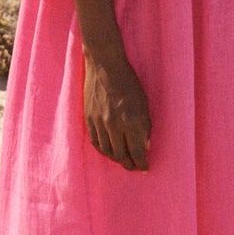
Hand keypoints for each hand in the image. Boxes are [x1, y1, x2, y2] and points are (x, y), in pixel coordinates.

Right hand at [81, 47, 151, 171]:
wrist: (105, 66)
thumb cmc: (129, 83)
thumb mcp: (144, 104)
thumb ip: (145, 127)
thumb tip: (145, 147)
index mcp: (132, 120)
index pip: (137, 152)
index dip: (142, 163)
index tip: (145, 168)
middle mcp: (114, 125)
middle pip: (121, 155)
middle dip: (129, 164)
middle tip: (134, 167)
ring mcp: (99, 123)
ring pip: (107, 151)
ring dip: (116, 159)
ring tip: (123, 160)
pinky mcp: (89, 119)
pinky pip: (95, 142)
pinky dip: (103, 150)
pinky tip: (109, 151)